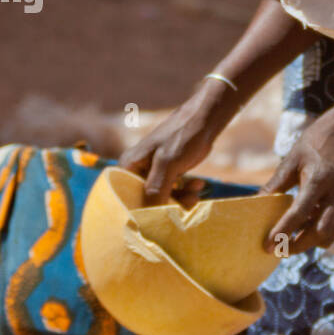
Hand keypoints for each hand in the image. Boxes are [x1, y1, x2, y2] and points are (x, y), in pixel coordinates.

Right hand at [119, 78, 234, 204]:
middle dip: (169, 203)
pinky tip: (198, 184)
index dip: (144, 209)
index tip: (166, 212)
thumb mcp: (168, 163)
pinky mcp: (167, 174)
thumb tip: (148, 214)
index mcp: (128, 166)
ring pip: (162, 198)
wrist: (204, 120)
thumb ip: (156, 187)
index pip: (127, 198)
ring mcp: (152, 173)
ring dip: (181, 198)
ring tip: (196, 189)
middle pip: (147, 201)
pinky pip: (172, 192)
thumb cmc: (183, 136)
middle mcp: (136, 171)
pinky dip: (185, 192)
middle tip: (190, 200)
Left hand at [263, 104, 333, 254]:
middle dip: (299, 245)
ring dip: (311, 241)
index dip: (283, 232)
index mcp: (320, 179)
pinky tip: (308, 225)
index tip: (268, 245)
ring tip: (292, 238)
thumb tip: (256, 204)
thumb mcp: (292, 159)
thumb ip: (276, 185)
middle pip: (320, 232)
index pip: (300, 213)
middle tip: (278, 249)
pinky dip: (322, 232)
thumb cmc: (315, 143)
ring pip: (331, 234)